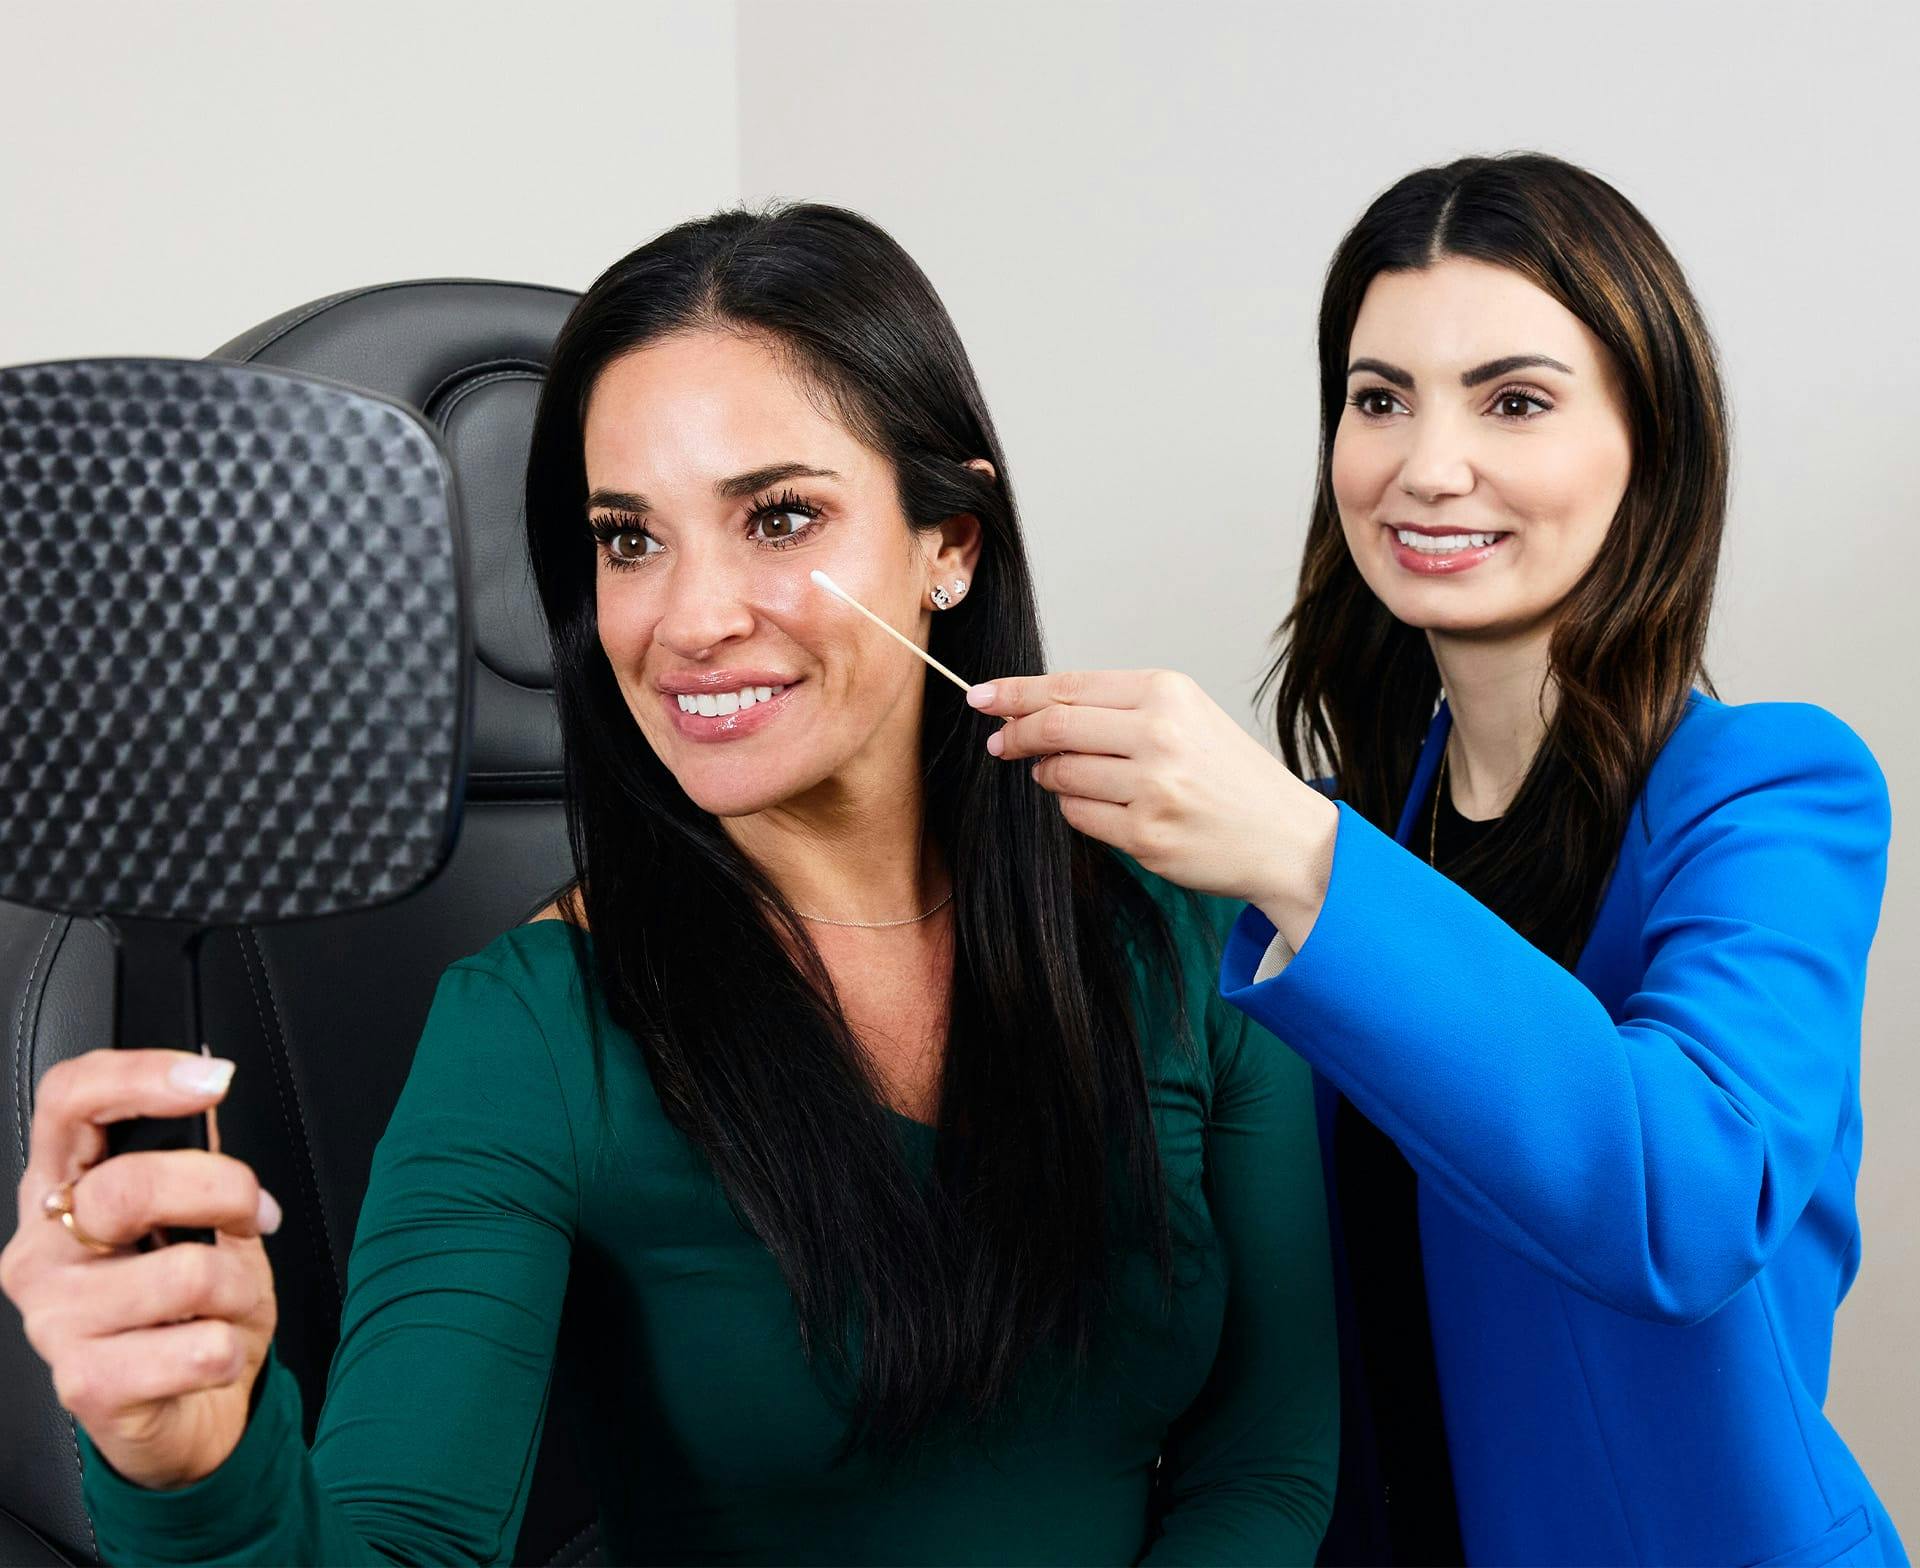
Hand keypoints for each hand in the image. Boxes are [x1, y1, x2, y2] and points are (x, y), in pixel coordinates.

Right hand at [0, 1049, 281, 1490]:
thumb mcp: (206, 1221)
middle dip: (224, 1193)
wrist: (192, 1411)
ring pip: (185, 1272)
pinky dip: (230, 1349)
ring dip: (240, 1288)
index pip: (67, 1102)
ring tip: (225, 1306)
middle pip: (130, 1186)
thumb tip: (210, 1090)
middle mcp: (41, 1251)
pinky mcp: (84, 1385)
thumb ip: (197, 1161)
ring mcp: (53, 1320)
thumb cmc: (195, 1308)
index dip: (137, 1075)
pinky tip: (209, 1356)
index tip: (213, 1079)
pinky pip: (197, 1347)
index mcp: (64, 1190)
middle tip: (251, 1216)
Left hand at [969, 669, 1339, 947]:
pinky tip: (1100, 806)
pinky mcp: (1145, 835)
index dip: (1016, 692)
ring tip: (1066, 776)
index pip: (1068, 686)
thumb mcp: (1187, 717)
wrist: (1286, 837)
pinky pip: (1078, 817)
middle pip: (1054, 726)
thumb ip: (1116, 708)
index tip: (982, 696)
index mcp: (1168, 692)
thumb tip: (1032, 709)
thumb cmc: (1231, 775)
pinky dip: (1076, 809)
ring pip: (1060, 775)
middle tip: (999, 742)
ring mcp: (1152, 788)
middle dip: (1015, 734)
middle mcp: (1160, 734)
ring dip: (1049, 776)